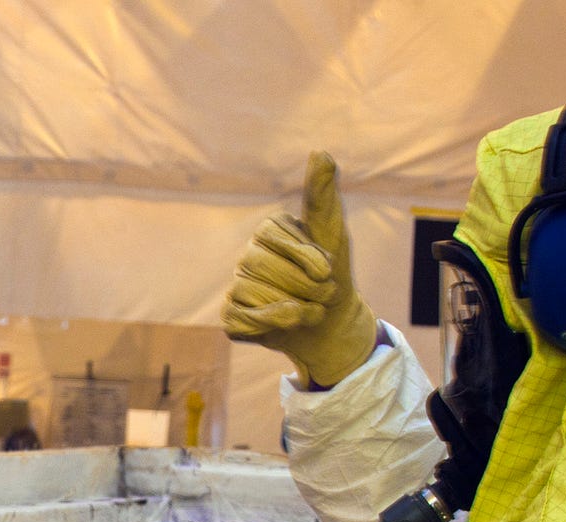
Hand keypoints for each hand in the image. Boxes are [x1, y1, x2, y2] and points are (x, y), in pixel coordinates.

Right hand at [222, 151, 377, 388]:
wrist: (333, 323)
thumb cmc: (332, 274)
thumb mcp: (332, 233)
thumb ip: (322, 195)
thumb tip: (321, 151)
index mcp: (268, 230)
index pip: (270, 236)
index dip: (302, 257)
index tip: (328, 270)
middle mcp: (248, 256)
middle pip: (262, 268)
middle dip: (304, 287)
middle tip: (326, 295)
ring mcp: (237, 287)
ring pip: (254, 296)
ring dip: (294, 311)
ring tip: (311, 312)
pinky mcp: (233, 318)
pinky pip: (241, 321)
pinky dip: (269, 326)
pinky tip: (287, 324)